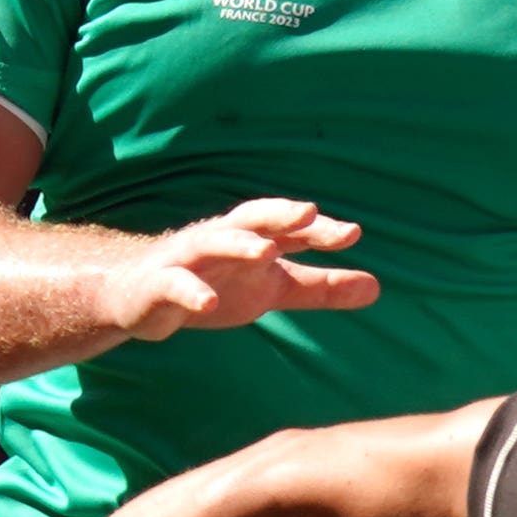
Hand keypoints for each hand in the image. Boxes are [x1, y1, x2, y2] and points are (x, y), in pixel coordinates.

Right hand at [106, 199, 375, 343]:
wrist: (138, 297)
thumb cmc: (215, 284)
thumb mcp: (274, 289)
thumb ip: (321, 287)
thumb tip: (377, 287)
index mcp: (252, 240)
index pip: (289, 228)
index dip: (318, 229)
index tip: (352, 234)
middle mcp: (221, 241)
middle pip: (250, 219)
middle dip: (278, 214)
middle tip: (309, 213)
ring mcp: (186, 261)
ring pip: (210, 242)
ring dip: (237, 243)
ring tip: (266, 251)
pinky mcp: (157, 287)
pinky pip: (173, 285)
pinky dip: (190, 291)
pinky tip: (208, 303)